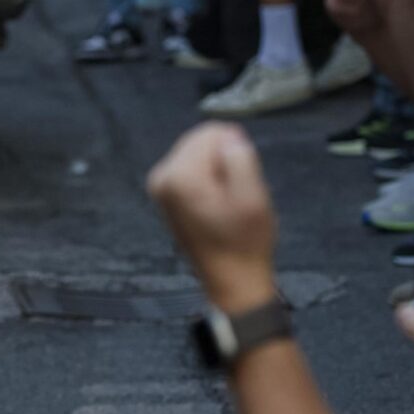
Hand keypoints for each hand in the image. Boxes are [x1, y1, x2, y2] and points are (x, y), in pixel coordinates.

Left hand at [146, 123, 279, 313]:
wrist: (232, 282)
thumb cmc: (243, 244)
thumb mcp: (253, 195)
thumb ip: (240, 157)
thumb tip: (229, 136)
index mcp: (180, 176)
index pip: (211, 132)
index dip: (235, 151)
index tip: (241, 180)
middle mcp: (162, 178)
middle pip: (201, 141)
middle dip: (224, 161)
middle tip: (234, 194)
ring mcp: (161, 188)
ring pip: (199, 155)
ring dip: (218, 172)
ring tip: (227, 203)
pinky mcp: (166, 196)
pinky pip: (193, 170)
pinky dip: (209, 181)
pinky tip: (218, 206)